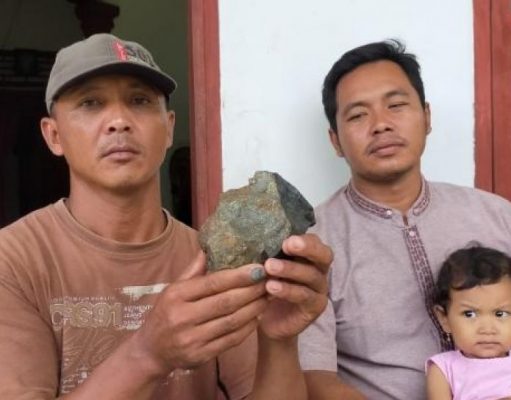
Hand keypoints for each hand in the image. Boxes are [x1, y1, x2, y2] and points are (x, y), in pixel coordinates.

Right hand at [132, 252, 267, 373]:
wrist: (151, 352)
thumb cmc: (165, 314)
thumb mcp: (173, 289)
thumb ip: (193, 270)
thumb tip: (209, 246)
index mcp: (177, 295)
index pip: (213, 283)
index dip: (239, 276)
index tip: (258, 268)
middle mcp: (183, 317)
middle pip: (226, 302)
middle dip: (252, 291)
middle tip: (269, 281)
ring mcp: (192, 339)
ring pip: (232, 321)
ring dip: (254, 308)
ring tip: (268, 296)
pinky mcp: (201, 356)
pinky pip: (231, 340)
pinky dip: (248, 328)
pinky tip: (257, 316)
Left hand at [258, 233, 331, 339]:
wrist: (267, 321)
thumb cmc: (267, 286)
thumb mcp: (266, 267)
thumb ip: (267, 253)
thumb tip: (253, 236)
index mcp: (308, 256)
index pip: (314, 241)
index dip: (303, 239)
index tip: (285, 239)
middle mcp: (318, 270)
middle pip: (324, 255)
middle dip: (307, 248)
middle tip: (287, 245)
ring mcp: (319, 289)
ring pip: (312, 275)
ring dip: (291, 269)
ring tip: (270, 267)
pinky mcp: (315, 307)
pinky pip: (305, 296)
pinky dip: (288, 290)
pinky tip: (271, 287)